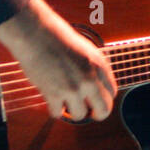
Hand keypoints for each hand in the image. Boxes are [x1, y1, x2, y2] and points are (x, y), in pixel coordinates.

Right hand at [0, 0, 117, 120]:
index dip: (103, 98)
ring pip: (79, 115)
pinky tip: (51, 100)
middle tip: (87, 111)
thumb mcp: (85, 50)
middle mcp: (90, 79)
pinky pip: (57, 113)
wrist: (37, 33)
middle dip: (96, 114)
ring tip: (65, 103)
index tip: (95, 99)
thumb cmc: (58, 38)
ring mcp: (73, 88)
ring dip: (72, 112)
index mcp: (99, 66)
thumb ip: (94, 68)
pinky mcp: (54, 94)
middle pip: (104, 110)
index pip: (112, 93)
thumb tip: (97, 88)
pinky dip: (54, 109)